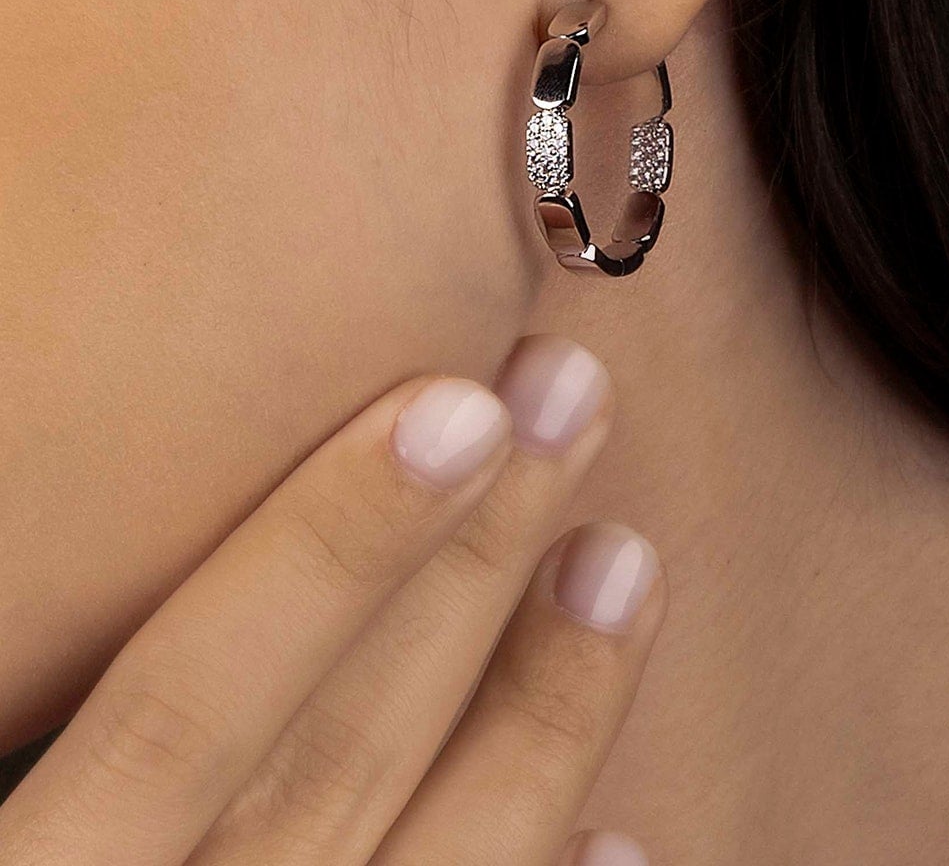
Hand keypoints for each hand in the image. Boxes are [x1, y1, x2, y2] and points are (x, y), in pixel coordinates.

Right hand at [0, 334, 663, 865]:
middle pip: (336, 756)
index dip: (327, 552)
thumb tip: (122, 498)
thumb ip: (48, 697)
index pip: (186, 705)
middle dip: (468, 569)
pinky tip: (624, 832)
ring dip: (546, 713)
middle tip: (568, 392)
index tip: (455, 406)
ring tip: (624, 556)